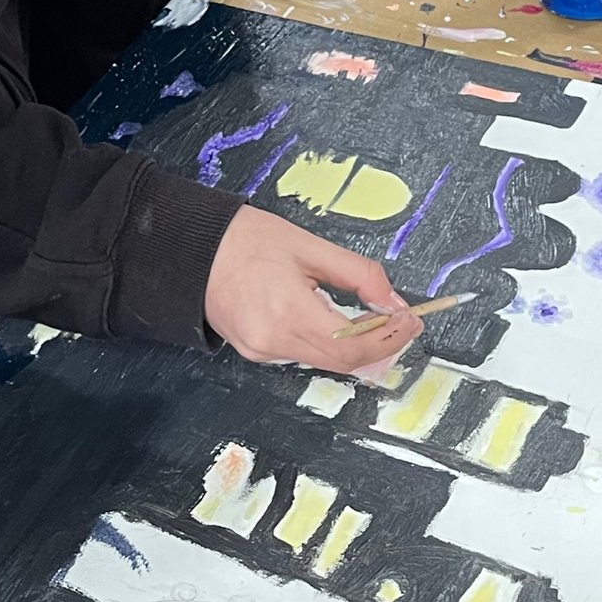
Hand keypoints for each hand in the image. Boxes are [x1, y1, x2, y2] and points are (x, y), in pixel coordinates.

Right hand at [204, 204, 423, 374]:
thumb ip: (358, 276)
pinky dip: (329, 344)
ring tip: (377, 320)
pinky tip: (341, 324)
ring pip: (324, 361)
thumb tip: (394, 302)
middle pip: (342, 362)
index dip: (389, 338)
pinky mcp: (254, 351)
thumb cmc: (244, 239)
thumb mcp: (310, 247)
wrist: (190, 249)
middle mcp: (273, 341)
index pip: (352, 346)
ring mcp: (261, 351)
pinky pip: (303, 355)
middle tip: (402, 322)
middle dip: (380, 345)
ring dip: (356, 346)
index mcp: (287, 312)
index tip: (410, 320)